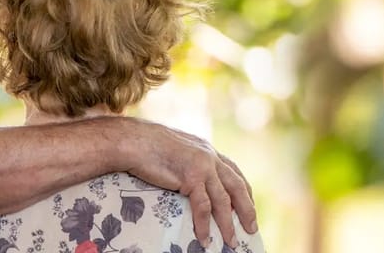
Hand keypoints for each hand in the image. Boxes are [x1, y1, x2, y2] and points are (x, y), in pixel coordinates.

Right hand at [114, 119, 258, 247]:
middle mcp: (209, 156)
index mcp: (206, 149)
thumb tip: (189, 181)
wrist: (131, 142)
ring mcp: (202, 166)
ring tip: (232, 242)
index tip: (249, 205)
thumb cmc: (145, 146)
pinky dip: (204, 225)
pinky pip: (203, 207)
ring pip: (223, 200)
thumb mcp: (175, 150)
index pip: (234, 171)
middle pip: (237, 186)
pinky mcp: (191, 177)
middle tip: (252, 228)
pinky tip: (205, 238)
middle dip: (247, 209)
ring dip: (228, 224)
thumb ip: (188, 162)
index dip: (244, 191)